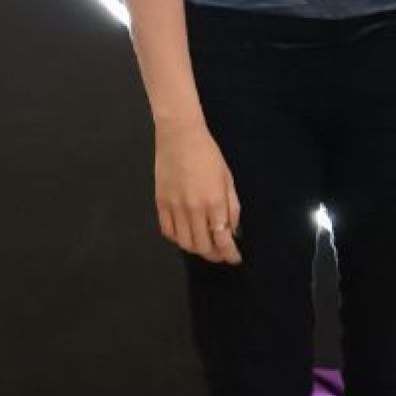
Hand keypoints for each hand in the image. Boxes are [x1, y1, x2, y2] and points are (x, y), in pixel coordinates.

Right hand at [154, 116, 241, 264]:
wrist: (179, 137)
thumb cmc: (208, 155)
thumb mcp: (228, 180)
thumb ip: (232, 207)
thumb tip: (233, 231)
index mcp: (214, 202)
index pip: (223, 239)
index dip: (230, 254)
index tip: (235, 258)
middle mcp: (194, 209)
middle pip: (203, 246)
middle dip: (215, 255)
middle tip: (221, 254)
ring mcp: (174, 208)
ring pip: (184, 243)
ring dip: (197, 249)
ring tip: (205, 247)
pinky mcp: (160, 204)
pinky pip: (168, 232)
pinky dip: (178, 239)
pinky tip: (186, 235)